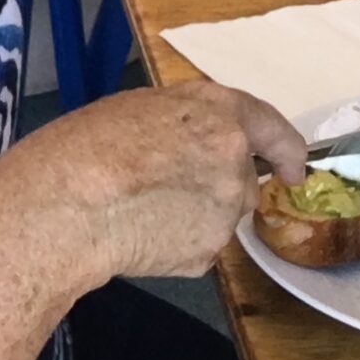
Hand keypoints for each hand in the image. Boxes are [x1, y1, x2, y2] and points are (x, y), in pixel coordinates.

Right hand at [10, 81, 308, 283]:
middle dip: (217, 186)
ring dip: (197, 216)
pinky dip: (179, 244)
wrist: (68, 205)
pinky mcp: (210, 252)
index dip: (286, 150)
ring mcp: (227, 210)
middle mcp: (235, 159)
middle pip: (244, 179)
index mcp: (219, 112)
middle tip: (166, 188)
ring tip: (143, 213)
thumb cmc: (87, 145)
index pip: (272, 129)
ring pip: (221, 216)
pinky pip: (201, 247)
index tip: (291, 168)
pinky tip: (141, 235)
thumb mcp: (141, 108)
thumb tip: (195, 144)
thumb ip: (186, 123)